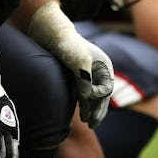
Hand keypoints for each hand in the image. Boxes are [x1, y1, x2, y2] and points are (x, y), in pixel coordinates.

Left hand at [26, 2, 114, 128]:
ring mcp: (87, 74)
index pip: (106, 88)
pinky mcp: (76, 76)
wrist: (50, 32)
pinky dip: (84, 104)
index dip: (99, 98)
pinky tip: (81, 115)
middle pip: (102, 95)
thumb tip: (88, 96)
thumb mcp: (78, 58)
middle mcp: (98, 71)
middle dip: (98, 110)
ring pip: (93, 97)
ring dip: (91, 110)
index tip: (88, 98)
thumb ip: (84, 77)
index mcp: (104, 65)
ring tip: (88, 124)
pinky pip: (84, 94)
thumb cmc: (67, 43)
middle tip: (92, 124)